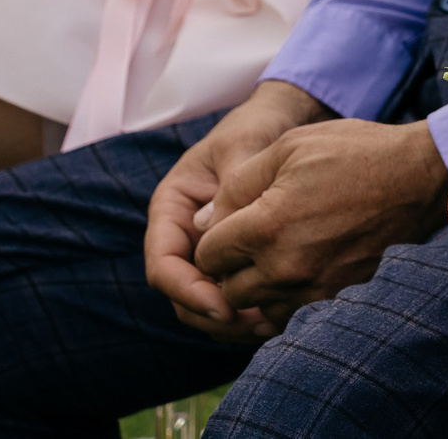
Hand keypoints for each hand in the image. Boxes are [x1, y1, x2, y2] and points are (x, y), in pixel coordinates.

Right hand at [144, 80, 335, 340]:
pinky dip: (253, 311)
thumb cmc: (255, 129)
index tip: (225, 307)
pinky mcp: (236, 261)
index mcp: (171, 210)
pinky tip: (284, 314)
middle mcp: (184, 238)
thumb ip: (231, 184)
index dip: (188, 292)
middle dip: (213, 316)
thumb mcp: (242, 146)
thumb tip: (214, 230)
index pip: (163, 266)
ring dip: (234, 322)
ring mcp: (208, 253)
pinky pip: (235, 296)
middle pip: (183, 296)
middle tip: (256, 323)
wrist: (281, 124)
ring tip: (273, 323)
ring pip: (207, 304)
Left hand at [190, 116, 447, 326]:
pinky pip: (293, 315)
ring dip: (258, 288)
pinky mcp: (338, 297)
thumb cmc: (354, 153)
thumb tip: (202, 222)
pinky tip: (300, 269)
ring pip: (259, 308)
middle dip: (231, 268)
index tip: (231, 223)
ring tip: (277, 255)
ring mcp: (314, 288)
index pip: (208, 256)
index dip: (212, 238)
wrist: (421, 177)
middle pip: (229, 290)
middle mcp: (285, 267)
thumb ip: (237, 185)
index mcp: (266, 226)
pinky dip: (287, 298)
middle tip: (251, 242)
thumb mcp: (289, 147)